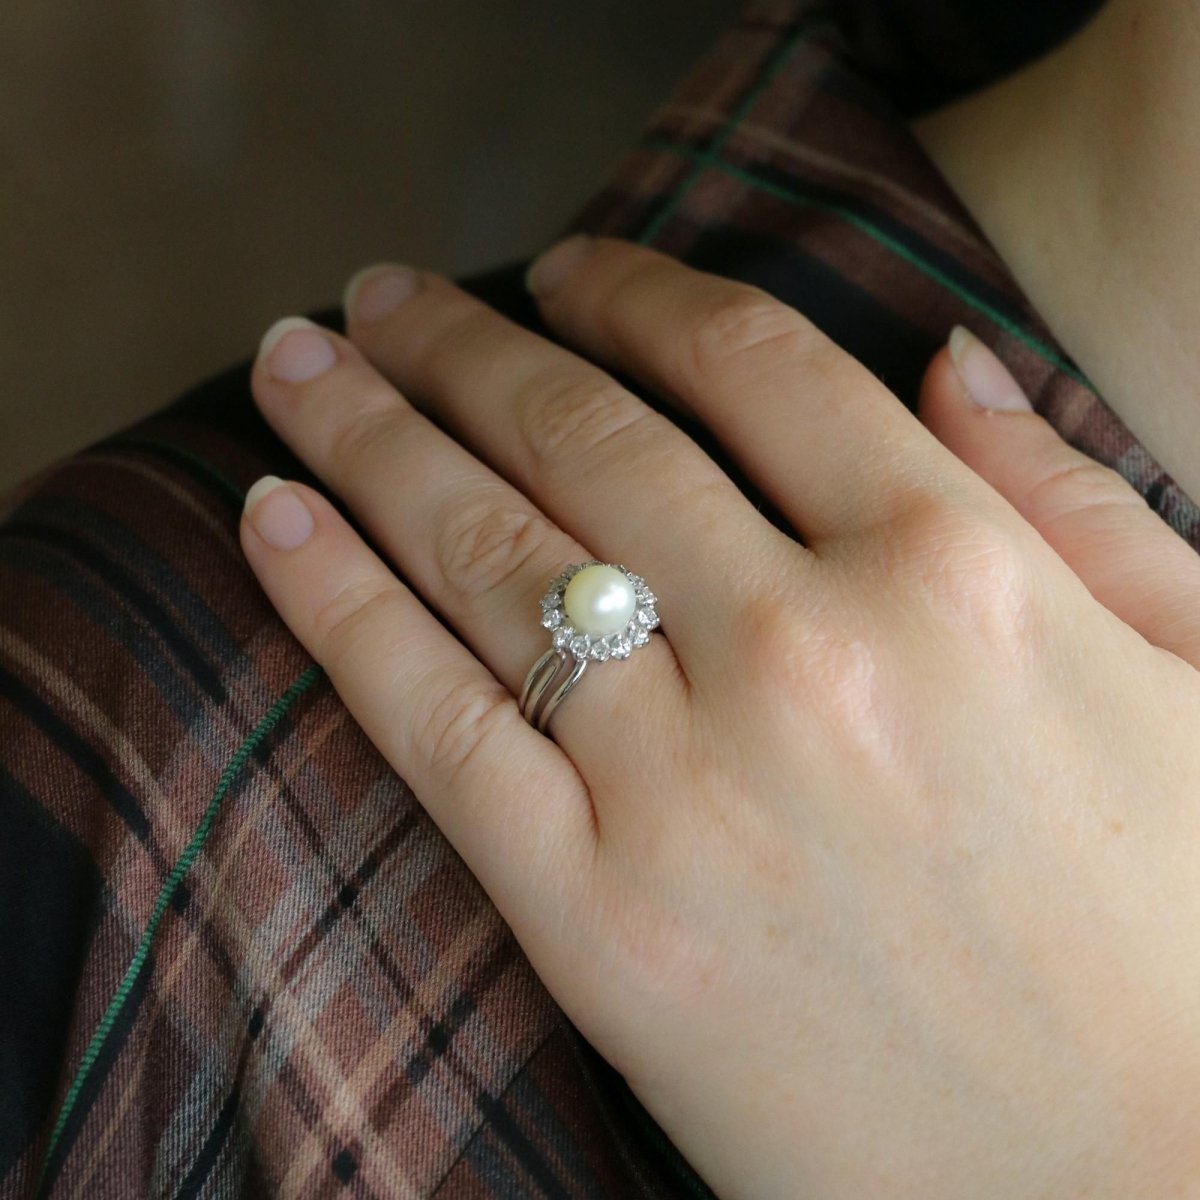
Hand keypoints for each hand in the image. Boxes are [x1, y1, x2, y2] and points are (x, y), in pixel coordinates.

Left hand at [240, 235, 1199, 1197]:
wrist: (1140, 1188)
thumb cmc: (1181, 933)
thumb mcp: (1188, 671)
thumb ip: (1069, 496)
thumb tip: (948, 359)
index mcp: (956, 568)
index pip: (746, 362)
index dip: (632, 289)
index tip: (562, 266)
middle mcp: (805, 650)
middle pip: (581, 433)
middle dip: (458, 342)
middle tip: (381, 291)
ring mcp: (686, 786)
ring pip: (479, 552)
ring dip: (365, 435)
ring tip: (295, 363)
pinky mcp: (598, 920)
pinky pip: (431, 722)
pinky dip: (336, 603)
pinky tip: (270, 517)